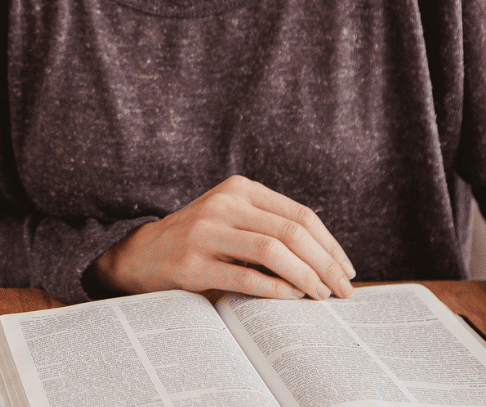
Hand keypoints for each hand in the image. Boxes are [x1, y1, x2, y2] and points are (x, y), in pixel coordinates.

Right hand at [92, 175, 355, 300]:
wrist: (139, 254)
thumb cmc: (198, 241)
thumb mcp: (231, 219)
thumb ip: (269, 227)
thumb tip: (327, 261)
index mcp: (239, 188)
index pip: (300, 214)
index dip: (329, 244)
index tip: (346, 269)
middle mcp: (223, 204)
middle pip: (291, 232)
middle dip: (325, 264)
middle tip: (343, 290)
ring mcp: (205, 232)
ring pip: (273, 251)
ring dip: (305, 277)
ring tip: (320, 296)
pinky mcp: (192, 262)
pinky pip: (245, 276)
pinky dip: (274, 289)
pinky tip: (290, 298)